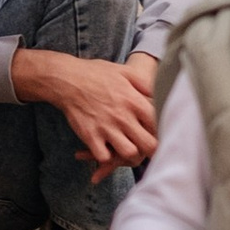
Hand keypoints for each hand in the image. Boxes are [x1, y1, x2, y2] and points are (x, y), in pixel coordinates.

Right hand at [15, 45, 160, 172]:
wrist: (66, 79)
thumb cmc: (96, 74)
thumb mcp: (124, 71)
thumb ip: (144, 84)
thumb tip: (159, 93)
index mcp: (134, 101)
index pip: (159, 123)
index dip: (163, 131)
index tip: (159, 133)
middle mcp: (123, 116)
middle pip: (149, 144)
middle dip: (151, 149)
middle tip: (146, 148)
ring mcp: (106, 127)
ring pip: (129, 153)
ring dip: (129, 154)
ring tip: (127, 149)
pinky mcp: (90, 136)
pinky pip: (104, 157)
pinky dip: (106, 157)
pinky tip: (106, 149)